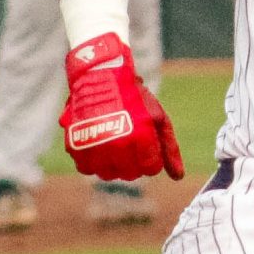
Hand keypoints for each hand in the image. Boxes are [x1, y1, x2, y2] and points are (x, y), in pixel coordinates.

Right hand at [61, 33, 182, 181]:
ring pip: (108, 174)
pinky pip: (86, 168)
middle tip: (129, 144)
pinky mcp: (76, 145)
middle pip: (130, 175)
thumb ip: (169, 148)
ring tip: (113, 144)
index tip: (145, 146)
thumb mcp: (158, 118)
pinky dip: (92, 162)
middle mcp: (118, 145)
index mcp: (141, 138)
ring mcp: (95, 146)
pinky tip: (97, 147)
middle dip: (133, 163)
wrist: (100, 75)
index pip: (150, 169)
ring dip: (112, 164)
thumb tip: (178, 177)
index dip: (150, 159)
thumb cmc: (134, 97)